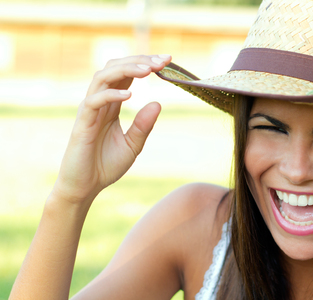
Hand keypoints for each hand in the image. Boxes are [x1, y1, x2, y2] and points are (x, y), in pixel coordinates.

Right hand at [52, 55, 171, 206]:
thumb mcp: (133, 145)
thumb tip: (158, 103)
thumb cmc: (105, 165)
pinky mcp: (82, 124)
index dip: (145, 64)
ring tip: (148, 70)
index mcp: (112, 105)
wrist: (85, 187)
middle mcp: (100, 103)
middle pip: (115, 69)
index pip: (127, 75)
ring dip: (126, 70)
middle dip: (139, 61)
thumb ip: (143, 125)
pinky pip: (94, 102)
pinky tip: (129, 95)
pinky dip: (111, 94)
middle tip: (161, 61)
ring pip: (102, 78)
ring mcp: (90, 111)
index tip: (167, 61)